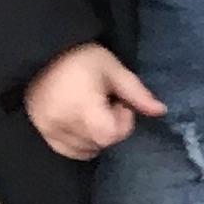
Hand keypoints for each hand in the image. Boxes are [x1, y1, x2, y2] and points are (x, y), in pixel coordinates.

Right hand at [25, 42, 164, 160]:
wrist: (42, 52)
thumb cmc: (81, 58)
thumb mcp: (113, 69)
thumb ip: (137, 93)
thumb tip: (161, 111)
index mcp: (81, 105)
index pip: (110, 135)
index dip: (122, 123)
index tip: (118, 103)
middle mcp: (62, 122)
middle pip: (101, 143)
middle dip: (111, 126)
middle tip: (104, 102)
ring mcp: (50, 129)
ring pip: (88, 149)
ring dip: (97, 134)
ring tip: (91, 109)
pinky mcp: (43, 132)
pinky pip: (71, 151)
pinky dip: (82, 142)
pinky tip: (81, 122)